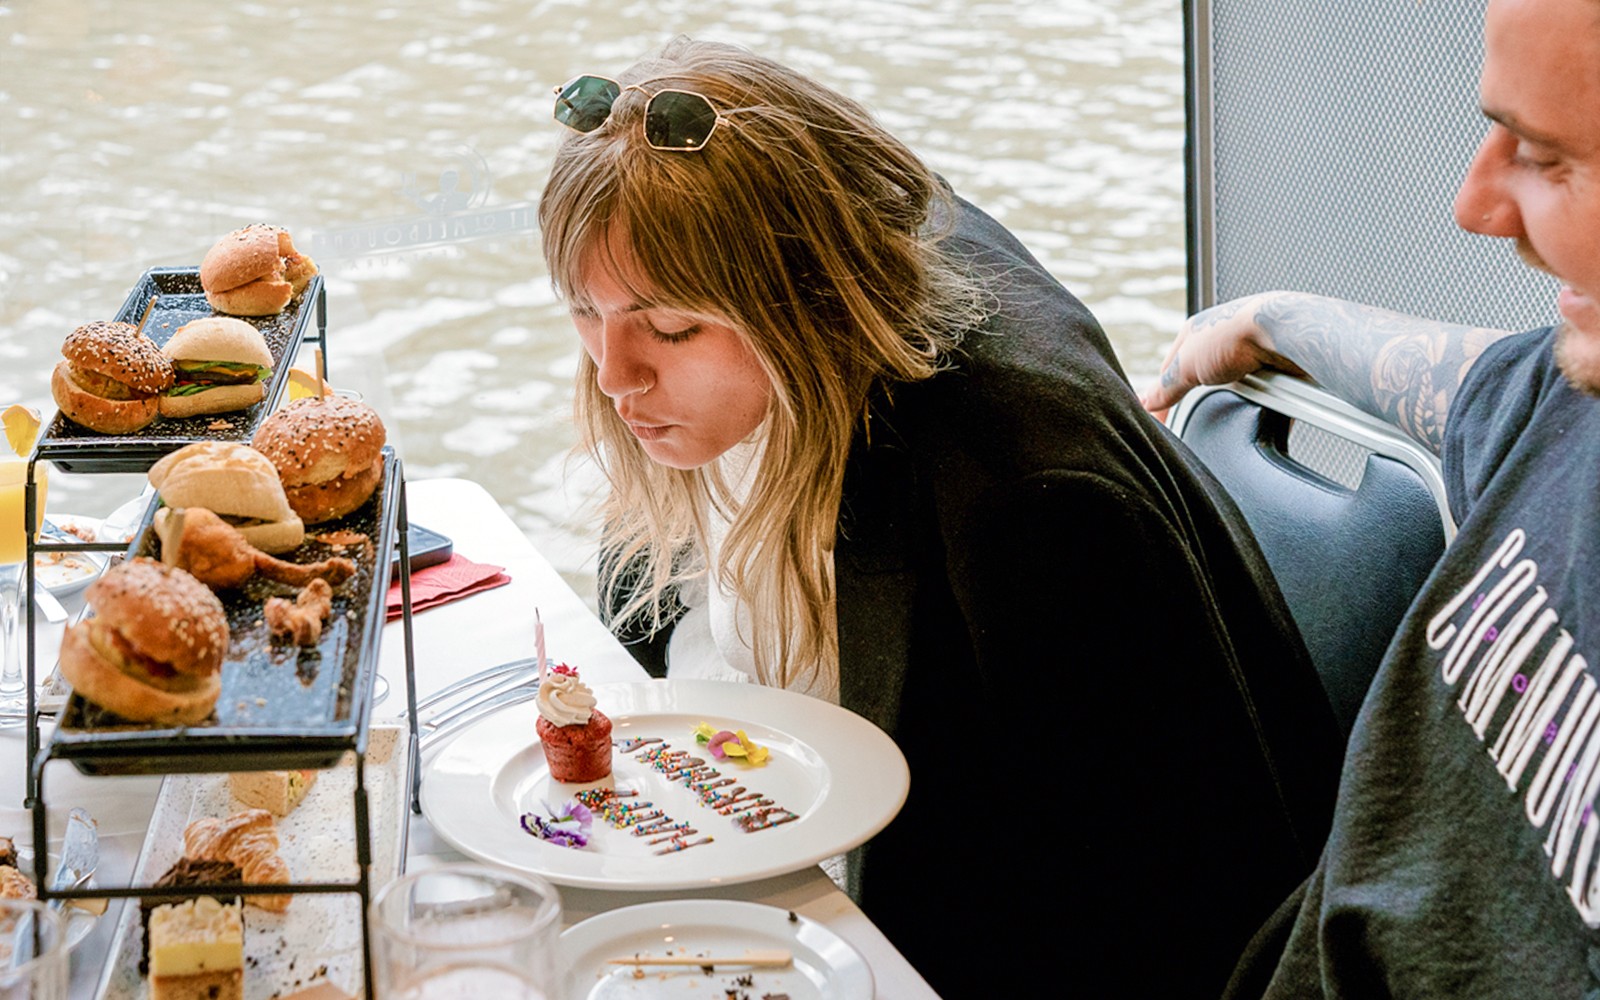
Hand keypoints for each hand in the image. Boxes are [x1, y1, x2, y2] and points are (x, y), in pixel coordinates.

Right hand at [1139, 292, 1308, 420]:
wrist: (1285, 331)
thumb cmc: (1235, 335)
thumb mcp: (1187, 365)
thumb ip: (1166, 387)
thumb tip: (1145, 402)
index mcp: (1195, 334)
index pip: (1170, 370)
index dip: (1163, 396)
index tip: (1158, 421)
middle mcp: (1222, 340)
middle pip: (1203, 380)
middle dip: (1203, 399)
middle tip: (1197, 419)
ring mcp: (1250, 352)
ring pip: (1235, 389)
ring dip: (1236, 401)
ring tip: (1236, 407)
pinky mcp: (1275, 366)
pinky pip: (1264, 394)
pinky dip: (1261, 404)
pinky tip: (1260, 407)